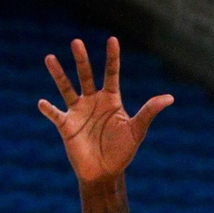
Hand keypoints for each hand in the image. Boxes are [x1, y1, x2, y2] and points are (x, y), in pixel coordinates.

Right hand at [39, 37, 172, 184]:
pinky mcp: (66, 125)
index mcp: (111, 100)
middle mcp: (93, 102)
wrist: (105, 172)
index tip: (112, 40)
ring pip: (66, 88)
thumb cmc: (122, 151)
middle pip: (86, 75)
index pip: (111, 74)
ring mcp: (78, 112)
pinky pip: (54, 114)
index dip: (112, 57)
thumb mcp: (137, 130)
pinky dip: (48, 109)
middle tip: (76, 41)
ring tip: (49, 57)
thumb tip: (170, 97)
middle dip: (82, 59)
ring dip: (58, 74)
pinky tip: (43, 102)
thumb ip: (149, 112)